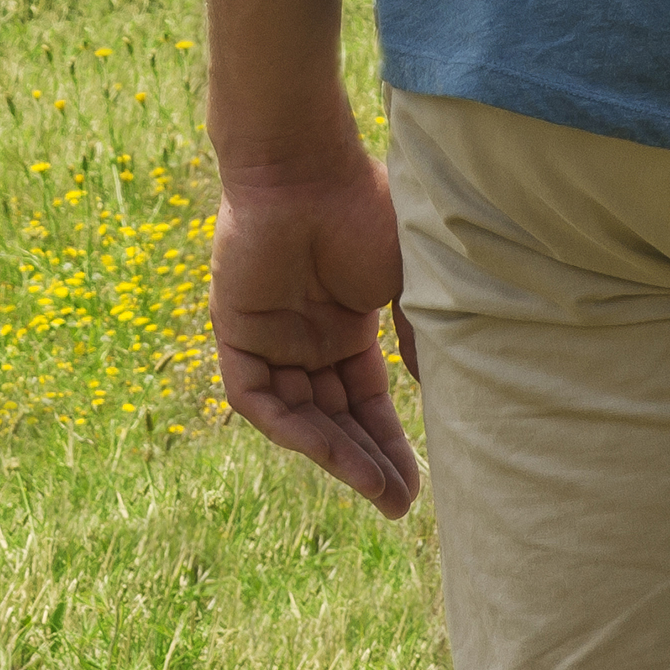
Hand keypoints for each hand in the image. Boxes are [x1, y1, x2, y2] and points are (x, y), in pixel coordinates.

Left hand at [210, 155, 420, 517]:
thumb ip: (416, 335)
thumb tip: (435, 389)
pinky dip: (292, 429)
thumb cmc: (362, 207)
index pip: (365, 398)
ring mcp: (269, 335)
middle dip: (367, 461)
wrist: (305, 165)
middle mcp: (304, 335)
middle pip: (334, 416)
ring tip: (378, 491)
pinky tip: (331, 455)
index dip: (388, 441)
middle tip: (399, 504)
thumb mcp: (405, 280)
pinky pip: (257, 398)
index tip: (418, 484)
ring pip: (298, 416)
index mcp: (343, 321)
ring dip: (336, 456)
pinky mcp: (234, 331)